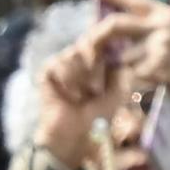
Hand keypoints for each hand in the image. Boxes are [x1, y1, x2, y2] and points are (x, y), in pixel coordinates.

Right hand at [32, 42, 124, 169]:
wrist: (76, 132)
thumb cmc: (99, 112)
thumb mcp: (118, 89)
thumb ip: (120, 68)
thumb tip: (120, 46)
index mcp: (100, 56)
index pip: (102, 37)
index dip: (106, 44)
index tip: (110, 59)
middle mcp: (82, 54)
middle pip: (89, 43)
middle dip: (95, 67)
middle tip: (95, 91)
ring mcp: (64, 60)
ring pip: (74, 53)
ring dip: (82, 78)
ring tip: (84, 96)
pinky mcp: (49, 69)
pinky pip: (59, 64)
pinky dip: (68, 83)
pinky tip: (72, 97)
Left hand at [84, 0, 169, 134]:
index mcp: (167, 13)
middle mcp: (163, 25)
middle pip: (116, 24)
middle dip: (97, 35)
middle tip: (88, 46)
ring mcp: (161, 46)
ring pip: (124, 57)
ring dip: (126, 68)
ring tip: (142, 74)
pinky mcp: (160, 68)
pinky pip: (134, 75)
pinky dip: (138, 82)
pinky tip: (153, 83)